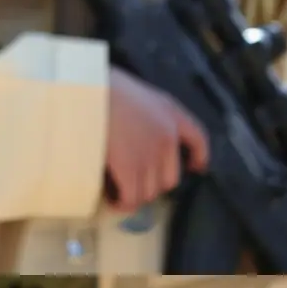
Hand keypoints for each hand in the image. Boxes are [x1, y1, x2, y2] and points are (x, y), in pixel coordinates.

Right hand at [105, 68, 209, 213]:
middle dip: (152, 184)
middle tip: (133, 182)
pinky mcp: (129, 168)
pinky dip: (123, 203)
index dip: (199, 156)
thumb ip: (145, 111)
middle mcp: (167, 136)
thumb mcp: (136, 90)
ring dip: (135, 195)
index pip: (198, 138)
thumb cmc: (102, 84)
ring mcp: (149, 154)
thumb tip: (133, 133)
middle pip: (170, 178)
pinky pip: (131, 197)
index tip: (196, 167)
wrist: (87, 90)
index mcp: (170, 112)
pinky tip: (113, 201)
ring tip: (119, 192)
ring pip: (149, 191)